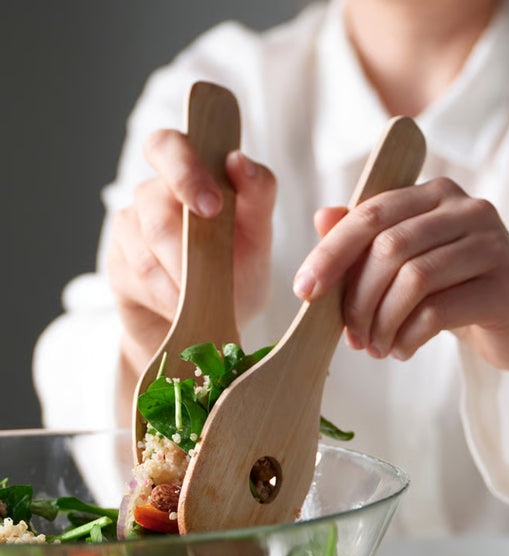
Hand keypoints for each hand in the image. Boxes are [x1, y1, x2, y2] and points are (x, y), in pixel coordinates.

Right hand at [107, 128, 275, 379]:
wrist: (210, 324)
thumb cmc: (237, 272)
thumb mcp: (259, 236)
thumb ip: (258, 195)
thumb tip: (239, 160)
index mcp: (190, 176)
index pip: (168, 146)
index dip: (184, 171)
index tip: (212, 207)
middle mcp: (154, 195)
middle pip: (153, 205)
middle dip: (183, 246)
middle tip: (205, 274)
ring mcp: (129, 227)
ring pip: (146, 250)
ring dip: (180, 281)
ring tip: (204, 299)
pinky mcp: (116, 263)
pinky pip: (138, 278)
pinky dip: (168, 298)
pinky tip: (183, 307)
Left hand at [293, 177, 508, 369]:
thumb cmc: (460, 288)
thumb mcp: (412, 261)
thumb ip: (369, 239)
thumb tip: (321, 216)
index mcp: (435, 195)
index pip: (370, 214)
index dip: (331, 253)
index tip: (304, 293)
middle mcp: (466, 209)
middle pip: (389, 247)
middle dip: (357, 298)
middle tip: (351, 336)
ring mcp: (491, 245)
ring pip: (413, 279)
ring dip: (382, 322)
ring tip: (376, 347)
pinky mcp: (505, 286)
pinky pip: (438, 311)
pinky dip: (408, 336)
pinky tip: (401, 350)